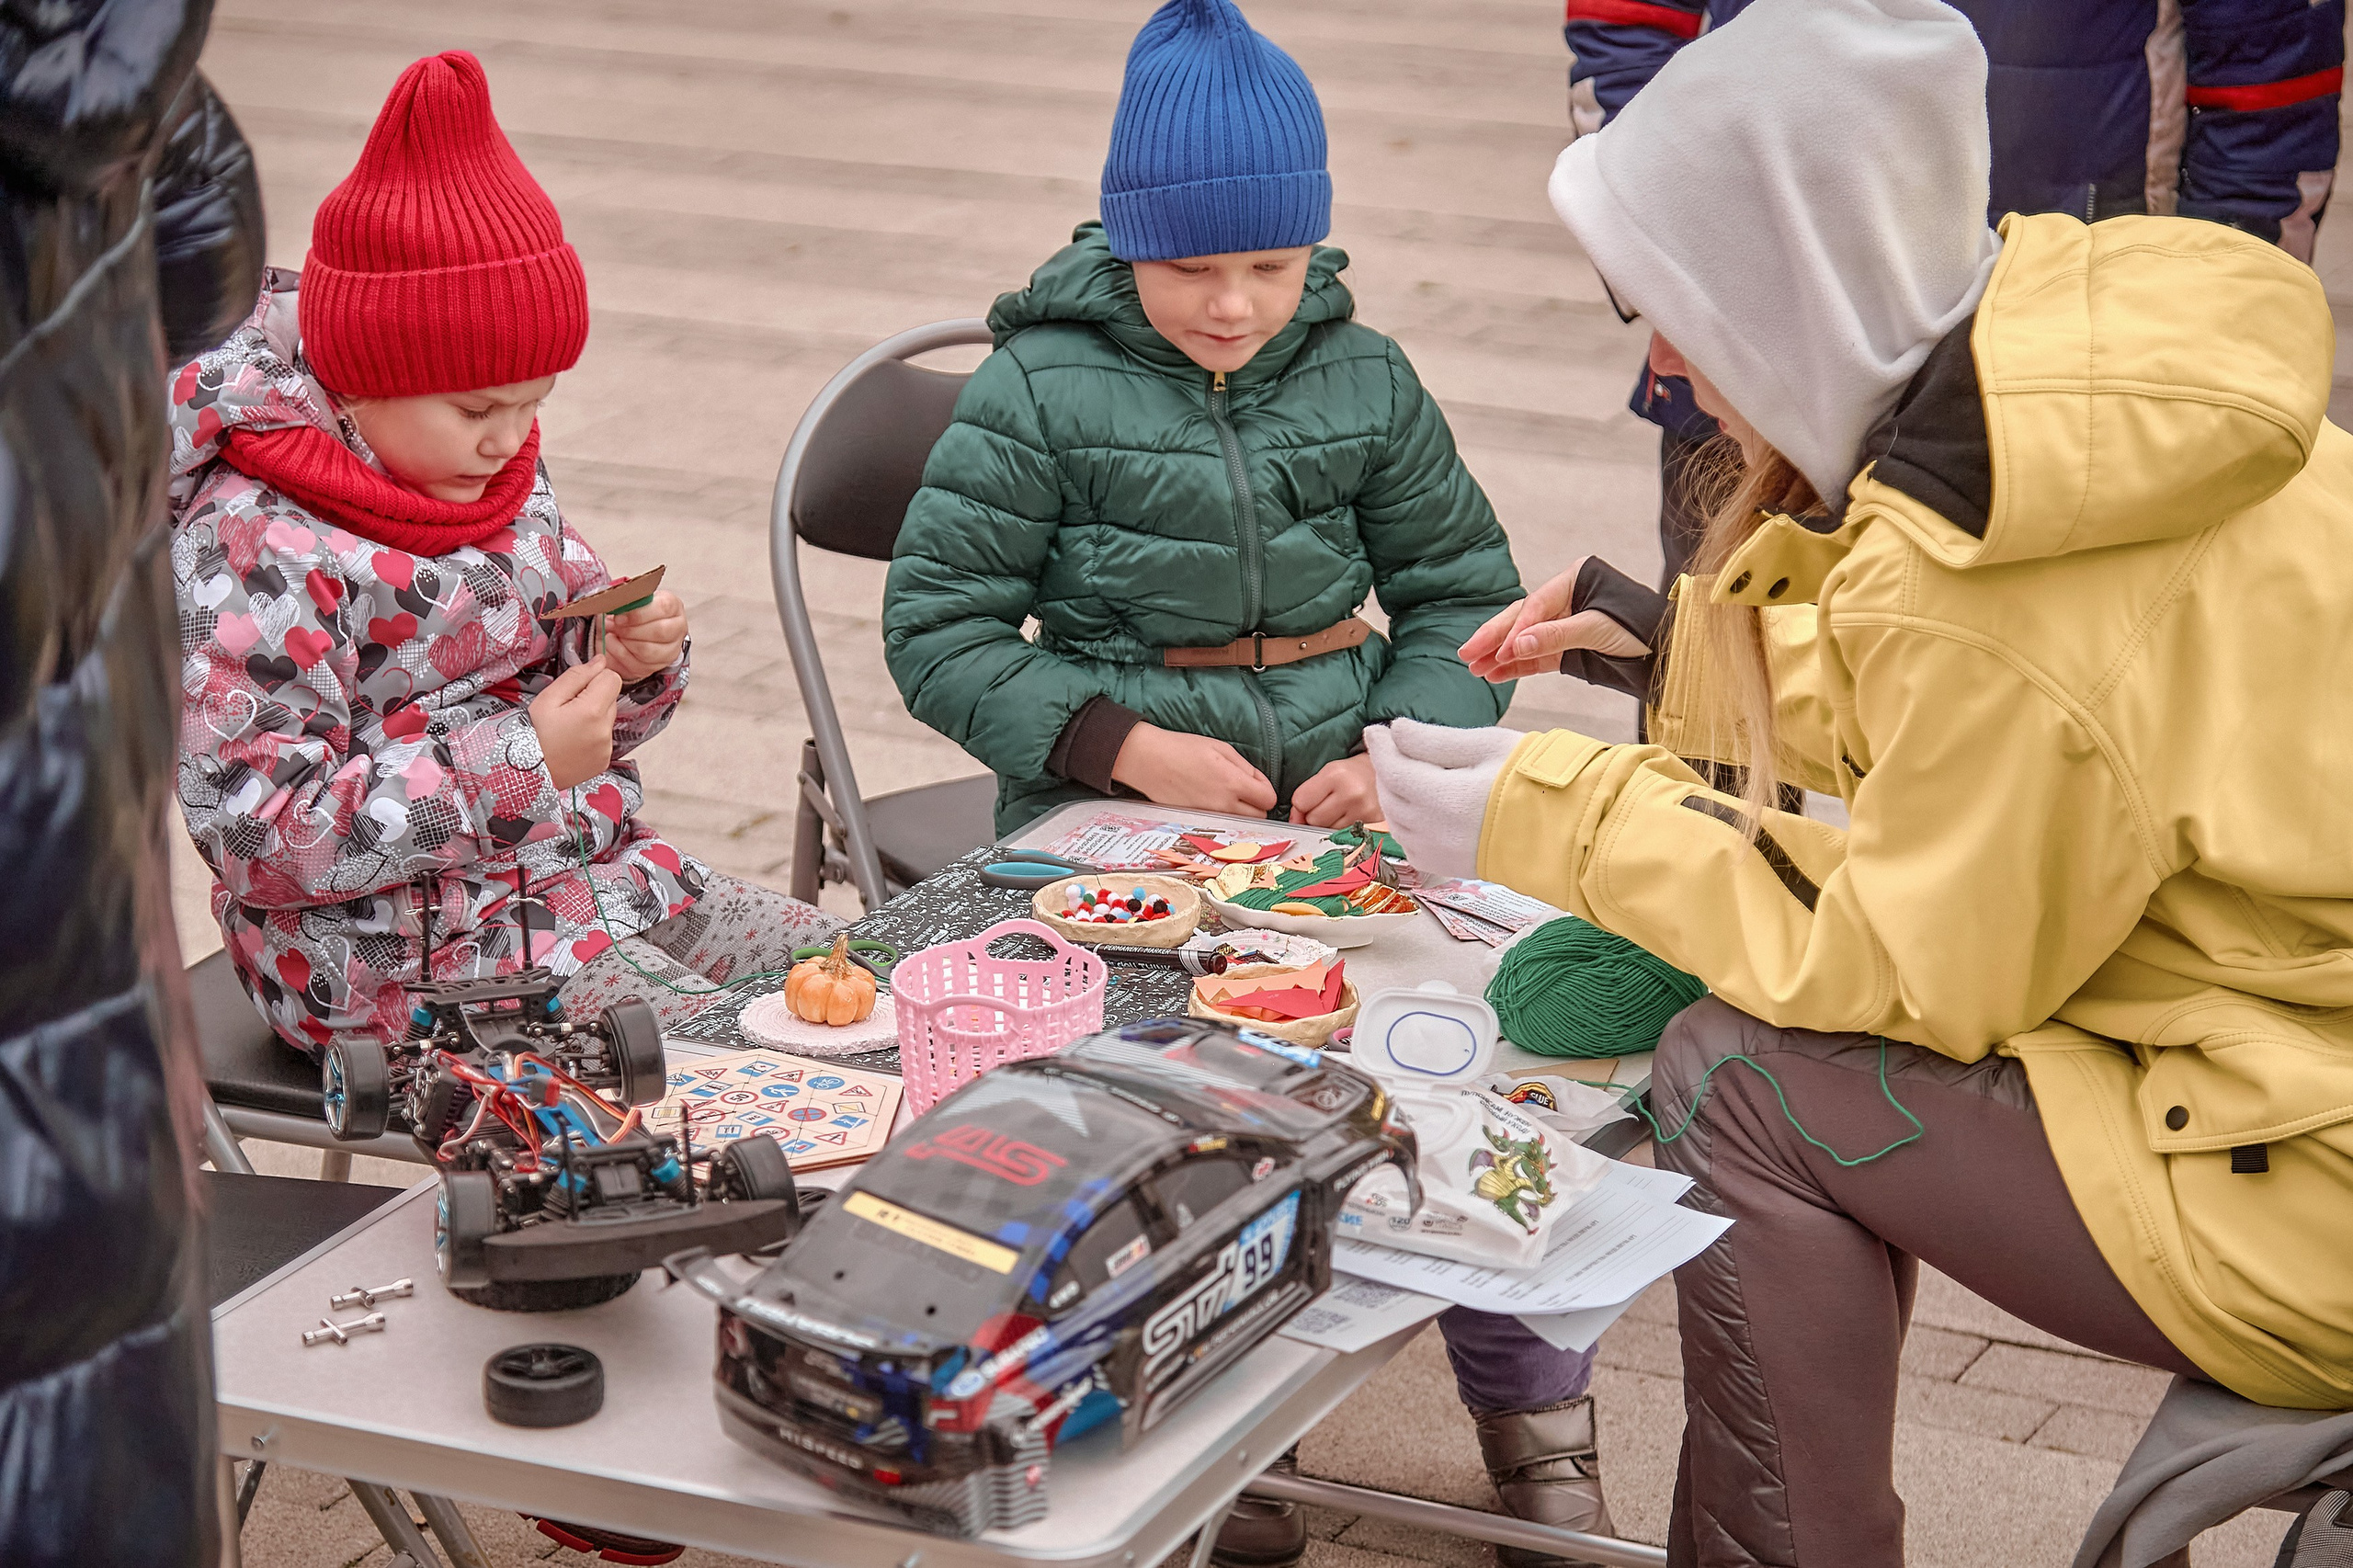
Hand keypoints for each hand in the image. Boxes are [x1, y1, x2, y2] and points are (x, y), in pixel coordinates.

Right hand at [530, 655, 621, 789]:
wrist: (527, 774)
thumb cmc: (532, 734)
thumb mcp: (548, 698)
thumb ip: (577, 676)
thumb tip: (600, 662)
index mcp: (593, 711)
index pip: (613, 678)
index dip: (595, 678)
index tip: (577, 688)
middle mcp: (605, 731)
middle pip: (611, 698)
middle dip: (593, 698)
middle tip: (567, 710)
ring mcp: (607, 748)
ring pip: (608, 718)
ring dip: (594, 717)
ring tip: (568, 727)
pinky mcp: (604, 760)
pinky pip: (605, 738)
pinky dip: (593, 735)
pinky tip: (573, 741)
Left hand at [603, 589, 686, 682]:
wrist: (635, 628)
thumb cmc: (635, 613)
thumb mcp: (633, 601)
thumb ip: (627, 602)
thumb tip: (615, 606)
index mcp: (674, 607)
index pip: (663, 608)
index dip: (639, 613)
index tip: (620, 615)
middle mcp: (677, 629)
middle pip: (660, 631)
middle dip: (632, 629)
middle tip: (615, 625)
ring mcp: (669, 651)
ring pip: (648, 651)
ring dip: (625, 642)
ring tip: (612, 634)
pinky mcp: (656, 666)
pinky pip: (637, 665)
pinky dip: (619, 654)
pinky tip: (613, 644)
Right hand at [1111, 724, 1277, 817]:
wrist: (1148, 761)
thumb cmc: (1182, 749)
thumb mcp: (1220, 748)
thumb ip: (1245, 767)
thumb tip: (1257, 782)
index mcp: (1232, 783)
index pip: (1268, 800)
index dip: (1265, 789)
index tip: (1254, 782)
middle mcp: (1223, 805)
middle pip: (1259, 817)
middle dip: (1256, 804)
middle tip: (1242, 790)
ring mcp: (1209, 817)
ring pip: (1240, 824)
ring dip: (1240, 812)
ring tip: (1225, 795)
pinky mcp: (1197, 822)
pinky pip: (1221, 824)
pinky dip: (1222, 816)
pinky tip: (1210, 800)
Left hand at [1290, 754, 1381, 827]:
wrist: (1390, 774)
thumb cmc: (1354, 774)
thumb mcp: (1328, 773)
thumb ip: (1307, 795)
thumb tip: (1295, 822)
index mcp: (1336, 775)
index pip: (1300, 802)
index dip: (1301, 804)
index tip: (1312, 799)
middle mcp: (1352, 794)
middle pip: (1313, 820)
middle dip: (1317, 815)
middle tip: (1332, 803)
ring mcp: (1365, 813)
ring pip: (1327, 832)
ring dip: (1331, 825)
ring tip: (1345, 810)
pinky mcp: (1375, 827)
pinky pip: (1345, 839)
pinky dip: (1344, 832)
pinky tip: (1353, 818)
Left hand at [1362, 719, 1524, 880]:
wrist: (1562, 831)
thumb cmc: (1530, 780)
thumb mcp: (1486, 746)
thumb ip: (1435, 740)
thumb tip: (1396, 730)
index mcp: (1445, 798)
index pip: (1393, 770)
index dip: (1380, 747)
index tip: (1375, 729)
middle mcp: (1434, 831)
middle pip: (1390, 795)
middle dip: (1388, 768)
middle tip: (1399, 748)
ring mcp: (1437, 853)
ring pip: (1396, 820)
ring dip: (1395, 795)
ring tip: (1412, 774)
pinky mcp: (1444, 867)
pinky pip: (1409, 842)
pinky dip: (1407, 821)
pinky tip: (1424, 807)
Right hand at [1459, 556, 1653, 683]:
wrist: (1669, 651)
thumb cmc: (1641, 629)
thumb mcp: (1597, 630)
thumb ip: (1555, 636)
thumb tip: (1515, 645)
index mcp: (1574, 580)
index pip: (1535, 605)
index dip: (1515, 630)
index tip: (1499, 652)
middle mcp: (1566, 599)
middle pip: (1521, 618)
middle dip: (1494, 638)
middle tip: (1467, 654)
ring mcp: (1564, 624)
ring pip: (1524, 638)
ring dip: (1499, 654)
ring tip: (1475, 668)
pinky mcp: (1567, 648)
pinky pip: (1535, 656)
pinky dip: (1516, 667)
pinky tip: (1494, 674)